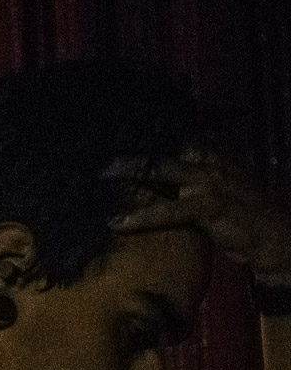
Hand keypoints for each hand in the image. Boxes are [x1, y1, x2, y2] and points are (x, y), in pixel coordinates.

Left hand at [107, 150, 290, 283]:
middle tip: (97, 151)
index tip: (113, 134)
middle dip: (130, 149)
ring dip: (129, 173)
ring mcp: (210, 182)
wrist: (272, 236)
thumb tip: (146, 182)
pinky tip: (116, 222)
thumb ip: (184, 183)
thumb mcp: (210, 192)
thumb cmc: (237, 216)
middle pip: (162, 148)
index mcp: (210, 156)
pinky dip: (141, 217)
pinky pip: (169, 210)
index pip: (174, 138)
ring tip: (98, 175)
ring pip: (162, 172)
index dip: (145, 136)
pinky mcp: (210, 206)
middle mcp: (209, 163)